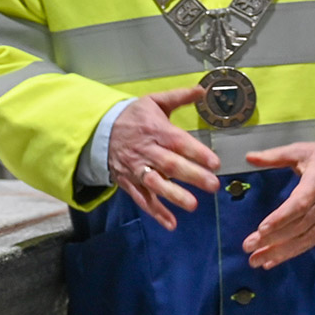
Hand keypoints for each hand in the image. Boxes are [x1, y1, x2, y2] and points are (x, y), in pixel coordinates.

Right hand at [108, 85, 220, 230]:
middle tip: (213, 185)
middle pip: (171, 165)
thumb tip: (203, 90)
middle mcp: (148, 151)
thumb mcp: (154, 101)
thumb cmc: (133, 116)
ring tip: (193, 205)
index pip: (179, 143)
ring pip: (156, 184)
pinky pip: (143, 199)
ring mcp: (137, 169)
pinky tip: (171, 224)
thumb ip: (180, 97)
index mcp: (157, 130)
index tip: (215, 163)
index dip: (197, 152)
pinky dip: (156, 213)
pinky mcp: (129, 183)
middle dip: (192, 176)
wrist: (99, 131)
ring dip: (174, 196)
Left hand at [239, 142, 314, 267]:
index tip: (262, 229)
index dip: (281, 218)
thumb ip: (275, 156)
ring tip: (255, 260)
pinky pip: (309, 243)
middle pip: (299, 225)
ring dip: (278, 252)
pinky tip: (272, 260)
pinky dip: (290, 253)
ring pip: (303, 239)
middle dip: (272, 239)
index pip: (300, 204)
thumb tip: (249, 157)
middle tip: (248, 246)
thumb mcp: (302, 150)